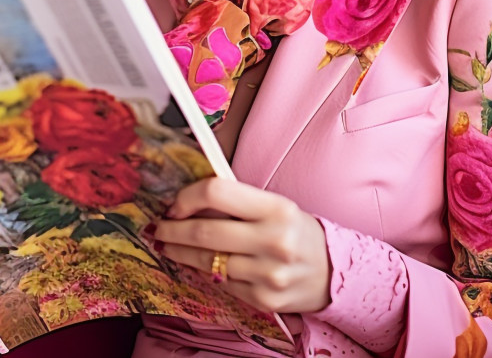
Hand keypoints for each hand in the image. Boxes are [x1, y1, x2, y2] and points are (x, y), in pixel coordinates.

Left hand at [153, 177, 330, 314]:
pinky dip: (205, 272)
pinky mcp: (264, 299)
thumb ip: (238, 203)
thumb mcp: (276, 207)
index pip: (217, 192)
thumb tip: (189, 202)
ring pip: (208, 262)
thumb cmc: (297, 232)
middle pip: (205, 232)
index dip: (187, 197)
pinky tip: (197, 264)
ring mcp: (269, 274)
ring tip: (168, 247)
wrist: (334, 273)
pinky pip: (222, 283)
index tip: (174, 205)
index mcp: (277, 208)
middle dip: (172, 231)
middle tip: (157, 229)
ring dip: (180, 253)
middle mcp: (274, 240)